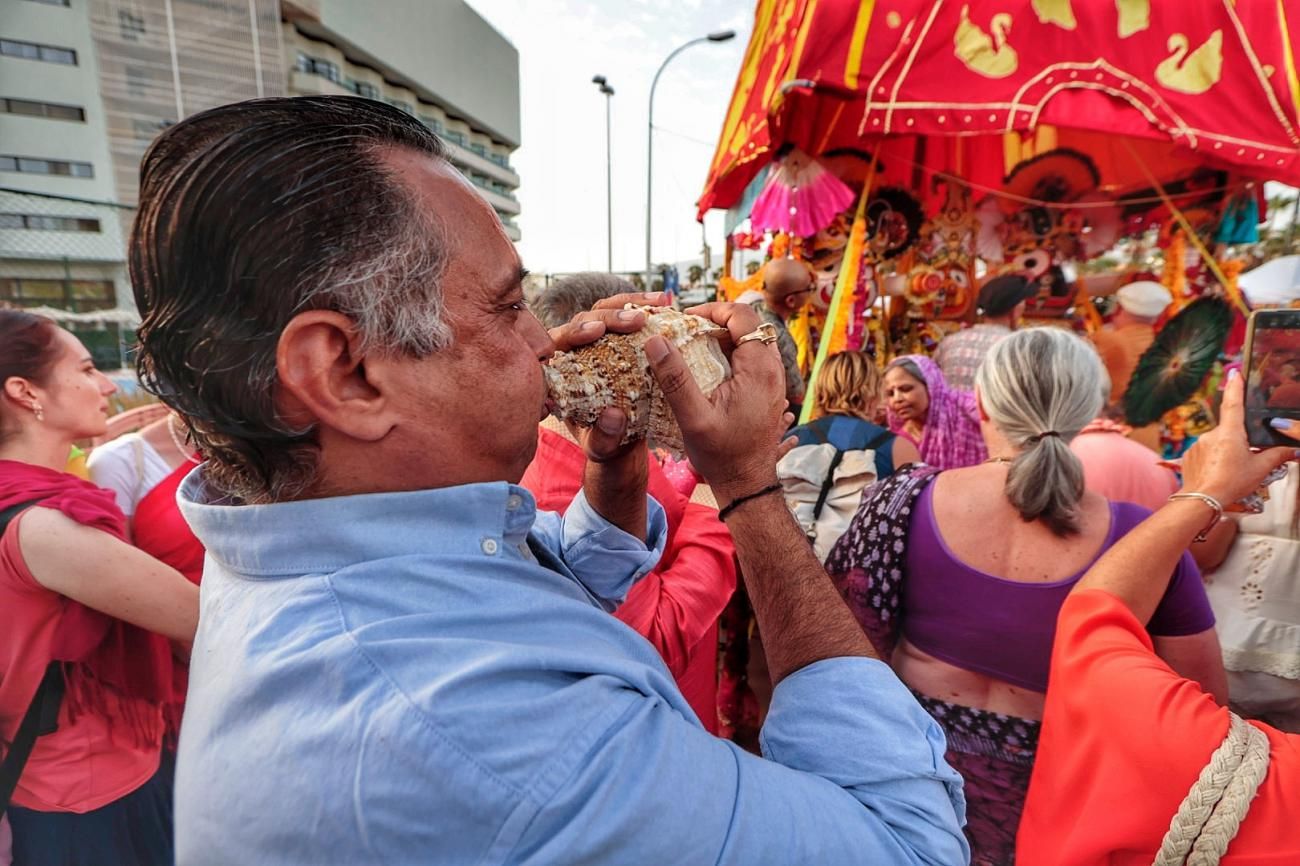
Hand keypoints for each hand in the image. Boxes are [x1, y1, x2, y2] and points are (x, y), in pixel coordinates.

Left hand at [547, 292, 666, 463]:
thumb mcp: (602, 447)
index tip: (597, 332)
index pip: (557, 341)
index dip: (574, 332)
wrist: (622, 440)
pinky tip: (667, 303)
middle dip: (610, 315)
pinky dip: (646, 307)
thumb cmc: (605, 443)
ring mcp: (597, 341)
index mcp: (558, 372)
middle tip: (636, 320)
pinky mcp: (619, 337)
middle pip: (584, 319)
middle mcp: (574, 350)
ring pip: (606, 310)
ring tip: (659, 303)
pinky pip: (629, 315)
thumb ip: (603, 436)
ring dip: (631, 303)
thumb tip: (614, 415)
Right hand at [644, 302, 787, 505]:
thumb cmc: (722, 455)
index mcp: (759, 367)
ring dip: (722, 338)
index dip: (712, 309)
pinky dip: (730, 353)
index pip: (742, 314)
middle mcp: (773, 368)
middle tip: (686, 332)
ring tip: (693, 349)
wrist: (747, 483)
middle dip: (715, 322)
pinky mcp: (768, 389)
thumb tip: (656, 340)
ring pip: (750, 339)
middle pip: (747, 324)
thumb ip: (675, 378)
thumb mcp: (693, 417)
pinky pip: (751, 357)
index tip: (686, 321)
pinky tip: (707, 369)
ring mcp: (773, 379)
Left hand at [1180, 373, 1295, 504]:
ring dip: (1226, 451)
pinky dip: (1214, 458)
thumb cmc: (1231, 483)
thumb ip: (1277, 456)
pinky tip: (1219, 472)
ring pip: (1218, 442)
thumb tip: (1293, 449)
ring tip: (1232, 470)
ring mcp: (1198, 444)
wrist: (1201, 499)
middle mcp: (1211, 434)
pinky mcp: (1189, 455)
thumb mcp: (1260, 469)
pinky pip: (1205, 452)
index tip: (1235, 373)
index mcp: (1230, 433)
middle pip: (1230, 430)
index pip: (1234, 404)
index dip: (1236, 388)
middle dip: (1239, 441)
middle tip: (1246, 458)